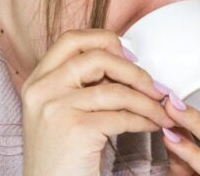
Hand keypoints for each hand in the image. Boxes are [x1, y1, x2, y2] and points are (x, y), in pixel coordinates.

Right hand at [20, 29, 174, 175]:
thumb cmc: (60, 158)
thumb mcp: (59, 112)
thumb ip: (81, 85)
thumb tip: (127, 63)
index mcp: (37, 81)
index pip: (72, 40)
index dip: (105, 40)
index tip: (129, 56)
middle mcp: (42, 89)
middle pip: (98, 57)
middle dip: (135, 71)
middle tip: (155, 87)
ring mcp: (56, 107)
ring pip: (117, 90)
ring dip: (148, 102)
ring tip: (162, 111)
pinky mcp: (76, 128)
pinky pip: (123, 116)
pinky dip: (145, 120)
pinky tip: (153, 126)